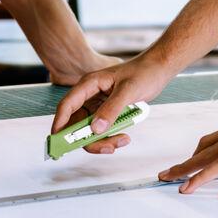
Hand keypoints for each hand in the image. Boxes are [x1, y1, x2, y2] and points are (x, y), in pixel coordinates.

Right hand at [51, 54, 174, 153]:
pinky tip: (124, 137)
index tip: (58, 141)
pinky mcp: (107, 112)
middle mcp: (90, 95)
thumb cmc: (144, 72)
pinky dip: (110, 137)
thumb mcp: (128, 91)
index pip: (67, 105)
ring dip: (102, 140)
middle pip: (77, 123)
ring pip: (90, 130)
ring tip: (122, 140)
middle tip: (106, 147)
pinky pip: (102, 130)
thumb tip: (95, 130)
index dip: (60, 123)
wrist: (159, 69)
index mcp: (89, 84)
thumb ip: (111, 110)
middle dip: (88, 139)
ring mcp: (98, 105)